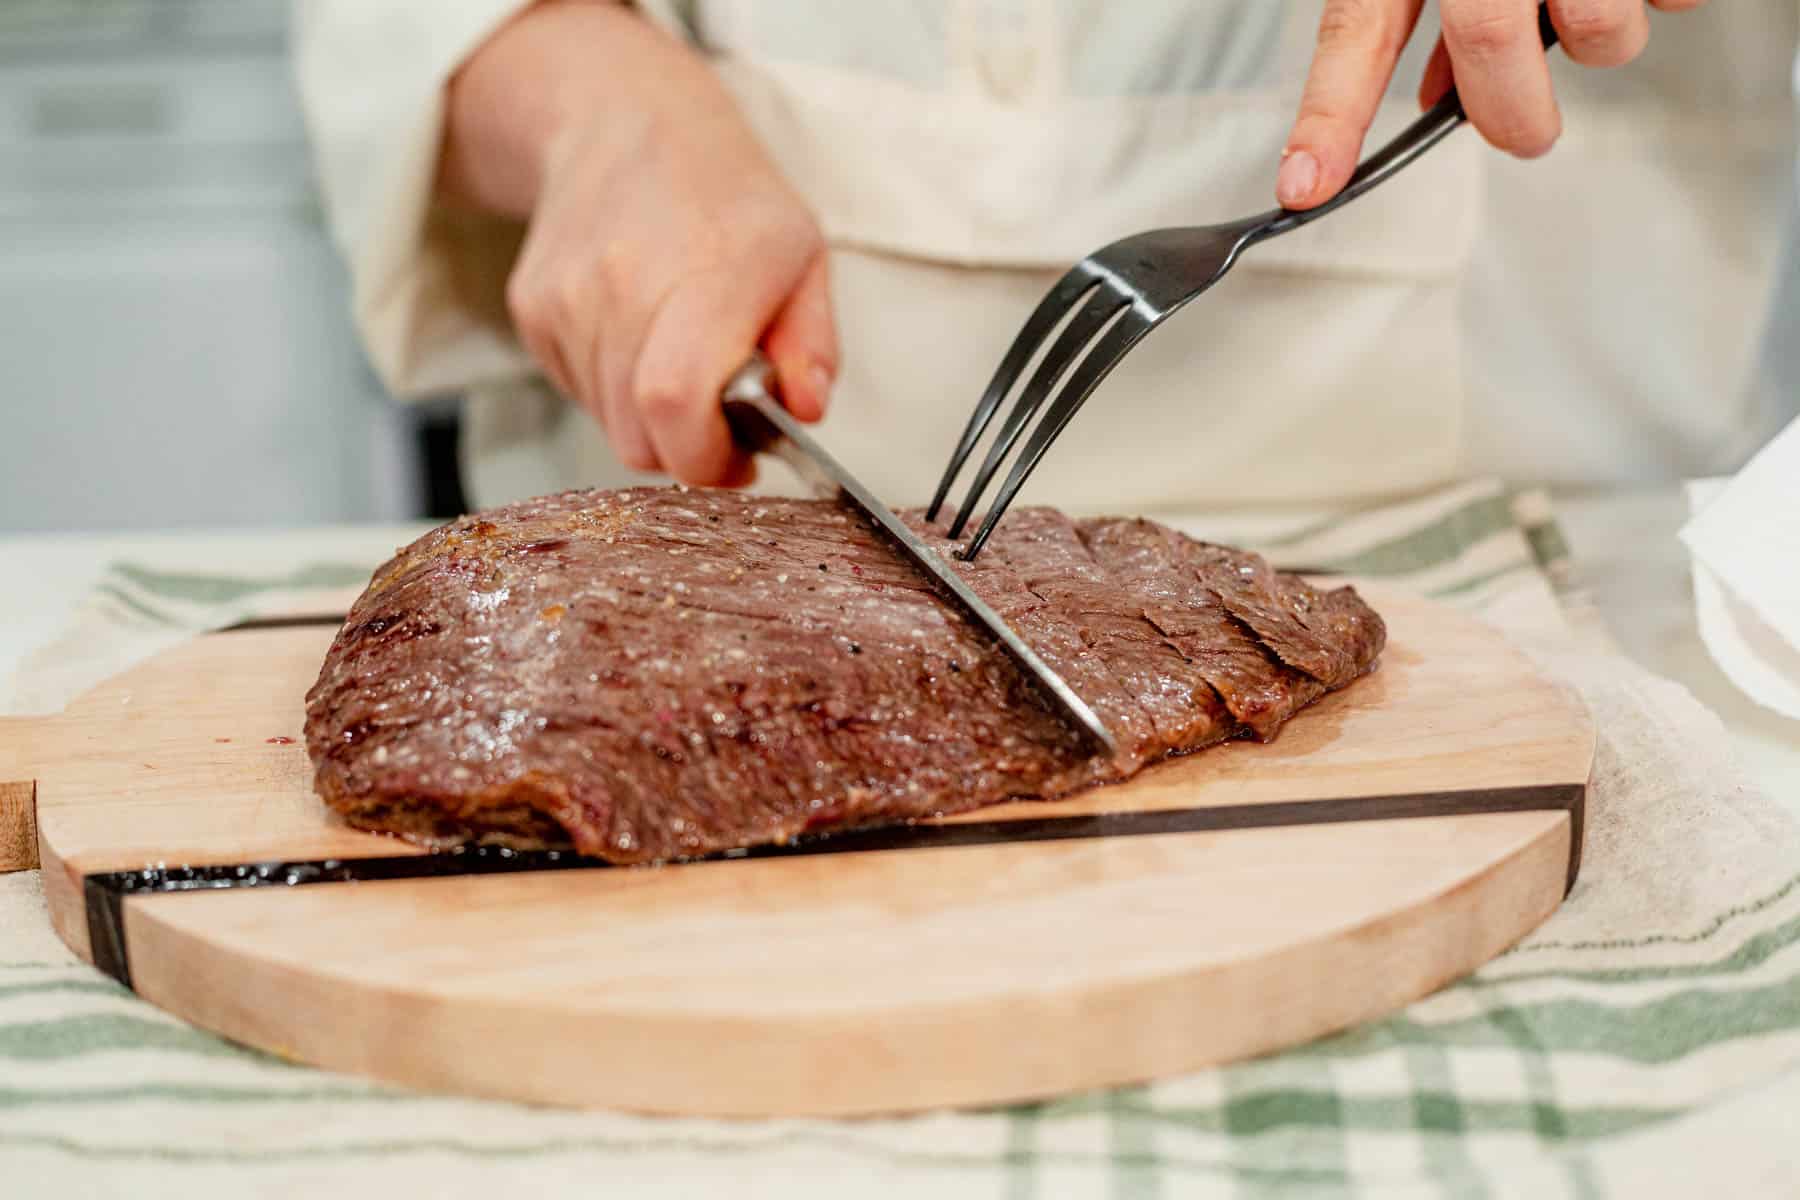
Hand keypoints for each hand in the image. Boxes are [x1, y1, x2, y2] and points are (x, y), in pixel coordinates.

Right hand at [441, 1, 835, 485]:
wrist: (622, 123)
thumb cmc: (727, 195)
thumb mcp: (803, 255)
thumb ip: (813, 345)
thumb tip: (805, 410)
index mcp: (706, 273)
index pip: (676, 403)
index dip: (708, 457)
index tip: (741, 458)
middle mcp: (623, 285)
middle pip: (639, 436)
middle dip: (687, 450)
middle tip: (719, 420)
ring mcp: (567, 300)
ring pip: (609, 424)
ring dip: (651, 419)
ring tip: (679, 358)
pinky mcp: (532, 311)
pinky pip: (578, 392)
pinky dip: (614, 390)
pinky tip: (638, 336)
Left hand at [1277, 0, 1707, 209]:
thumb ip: (1426, 7)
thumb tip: (1434, 94)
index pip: (1358, 28)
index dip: (1328, 113)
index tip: (1306, 184)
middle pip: (1492, 42)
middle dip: (1512, 114)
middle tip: (1522, 135)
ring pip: (1602, 30)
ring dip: (1601, 42)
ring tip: (1587, 2)